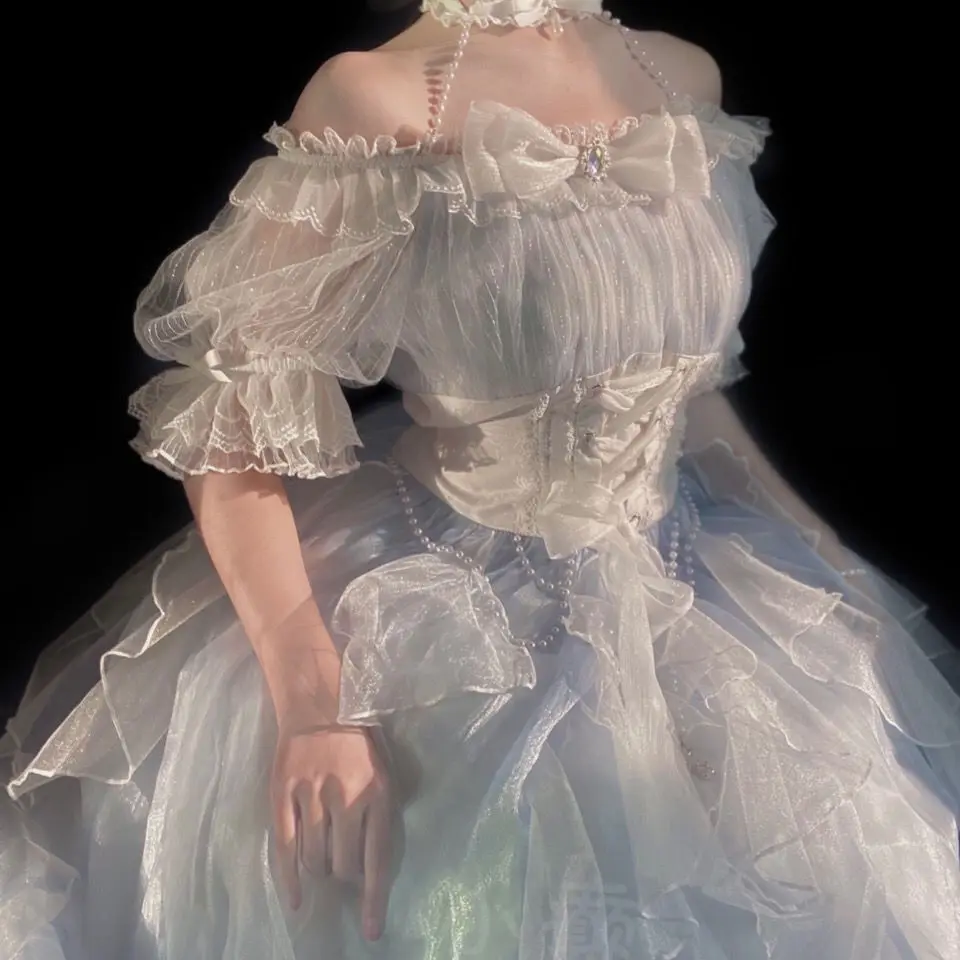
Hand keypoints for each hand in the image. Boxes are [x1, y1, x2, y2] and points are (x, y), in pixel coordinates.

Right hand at [271, 721, 392, 941]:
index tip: (371, 930)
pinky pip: (284, 848)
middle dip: (344, 876)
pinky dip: (289, 879)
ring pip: (314, 860)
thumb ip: (379, 811)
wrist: (319, 700)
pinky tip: (295, 898)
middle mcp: (346, 798)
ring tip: (321, 857)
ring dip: (319, 869)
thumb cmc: (359, 736)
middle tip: (342, 867)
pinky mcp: (282, 795)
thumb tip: (371, 863)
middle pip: (344, 865)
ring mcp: (311, 796)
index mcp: (378, 792)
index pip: (378, 858)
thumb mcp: (384, 769)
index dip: (374, 899)